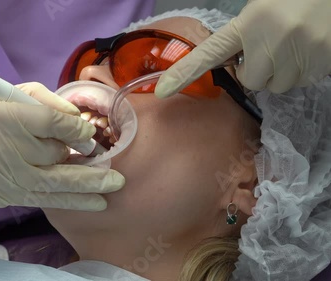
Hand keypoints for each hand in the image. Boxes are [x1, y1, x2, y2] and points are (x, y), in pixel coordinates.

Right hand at [0, 89, 123, 239]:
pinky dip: (73, 201)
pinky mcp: (8, 198)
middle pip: (56, 151)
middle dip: (79, 151)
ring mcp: (7, 178)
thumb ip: (34, 99)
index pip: (52, 121)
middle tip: (99, 154)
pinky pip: (46, 199)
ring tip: (116, 184)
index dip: (75, 125)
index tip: (86, 129)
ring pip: (58, 180)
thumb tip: (72, 115)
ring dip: (90, 183)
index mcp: (1, 116)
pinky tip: (96, 203)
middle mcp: (6, 149)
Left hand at [155, 0, 330, 96]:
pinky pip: (301, 82)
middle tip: (273, 47)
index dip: (184, 74)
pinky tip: (310, 48)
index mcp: (249, 22)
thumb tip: (230, 61)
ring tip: (295, 45)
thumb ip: (242, 35)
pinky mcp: (320, 62)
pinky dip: (304, 71)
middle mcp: (269, 40)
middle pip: (251, 81)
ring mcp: (298, 53)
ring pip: (276, 86)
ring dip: (282, 72)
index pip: (209, 54)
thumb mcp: (262, 9)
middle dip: (258, 70)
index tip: (162, 90)